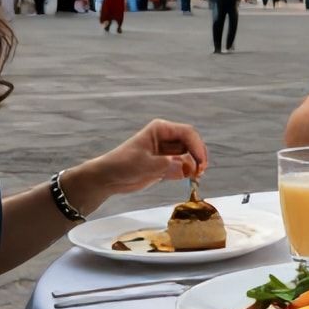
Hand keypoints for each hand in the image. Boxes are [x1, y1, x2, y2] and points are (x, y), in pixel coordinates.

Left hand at [81, 119, 208, 203]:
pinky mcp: (166, 164)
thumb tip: (186, 168)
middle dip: (198, 157)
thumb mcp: (144, 165)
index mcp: (161, 129)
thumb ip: (166, 166)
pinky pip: (183, 166)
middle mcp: (166, 138)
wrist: (108, 178)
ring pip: (189, 155)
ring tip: (195, 177)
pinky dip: (187, 172)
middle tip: (200, 172)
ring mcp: (167, 151)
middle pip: (191, 143)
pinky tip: (188, 178)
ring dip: (194, 165)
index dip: (197, 146)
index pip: (187, 133)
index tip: (200, 163)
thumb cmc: (122, 165)